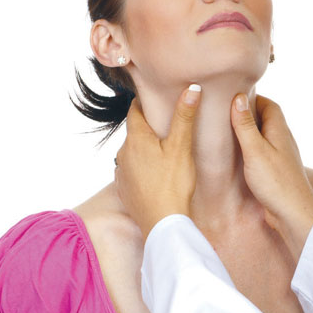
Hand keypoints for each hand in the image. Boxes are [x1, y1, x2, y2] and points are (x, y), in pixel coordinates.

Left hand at [115, 86, 201, 239]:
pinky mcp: (124, 189)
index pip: (135, 110)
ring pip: (133, 152)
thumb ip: (184, 117)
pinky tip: (157, 174)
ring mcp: (121, 172)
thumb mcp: (182, 148)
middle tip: (168, 125)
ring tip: (165, 151)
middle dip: (149, 127)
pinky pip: (132, 171)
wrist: (161, 224)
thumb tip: (191, 88)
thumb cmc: (173, 185)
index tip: (157, 98)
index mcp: (136, 138)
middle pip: (135, 132)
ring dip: (146, 149)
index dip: (146, 102)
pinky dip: (143, 168)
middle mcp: (123, 153)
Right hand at [231, 93, 312, 260]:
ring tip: (228, 132)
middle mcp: (283, 141)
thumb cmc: (276, 182)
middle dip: (249, 113)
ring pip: (265, 137)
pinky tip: (239, 156)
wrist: (293, 214)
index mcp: (279, 131)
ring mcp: (281, 157)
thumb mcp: (255, 150)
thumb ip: (246, 125)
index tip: (234, 96)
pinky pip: (263, 153)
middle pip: (267, 119)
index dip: (253, 98)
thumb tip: (239, 98)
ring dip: (250, 132)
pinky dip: (251, 149)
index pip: (269, 105)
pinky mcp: (277, 172)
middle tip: (227, 113)